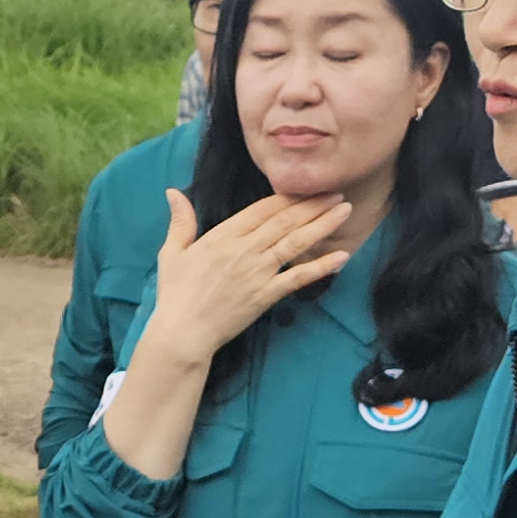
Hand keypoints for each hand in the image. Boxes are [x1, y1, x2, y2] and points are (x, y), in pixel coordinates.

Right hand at [139, 188, 353, 369]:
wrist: (183, 333)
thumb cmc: (175, 294)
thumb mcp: (172, 252)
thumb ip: (180, 221)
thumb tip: (172, 192)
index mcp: (223, 236)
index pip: (262, 209)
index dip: (288, 195)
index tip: (307, 185)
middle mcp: (244, 250)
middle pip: (284, 221)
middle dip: (313, 204)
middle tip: (336, 192)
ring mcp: (257, 273)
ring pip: (295, 243)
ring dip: (322, 226)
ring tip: (344, 211)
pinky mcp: (265, 296)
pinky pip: (298, 278)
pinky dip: (320, 267)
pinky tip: (341, 257)